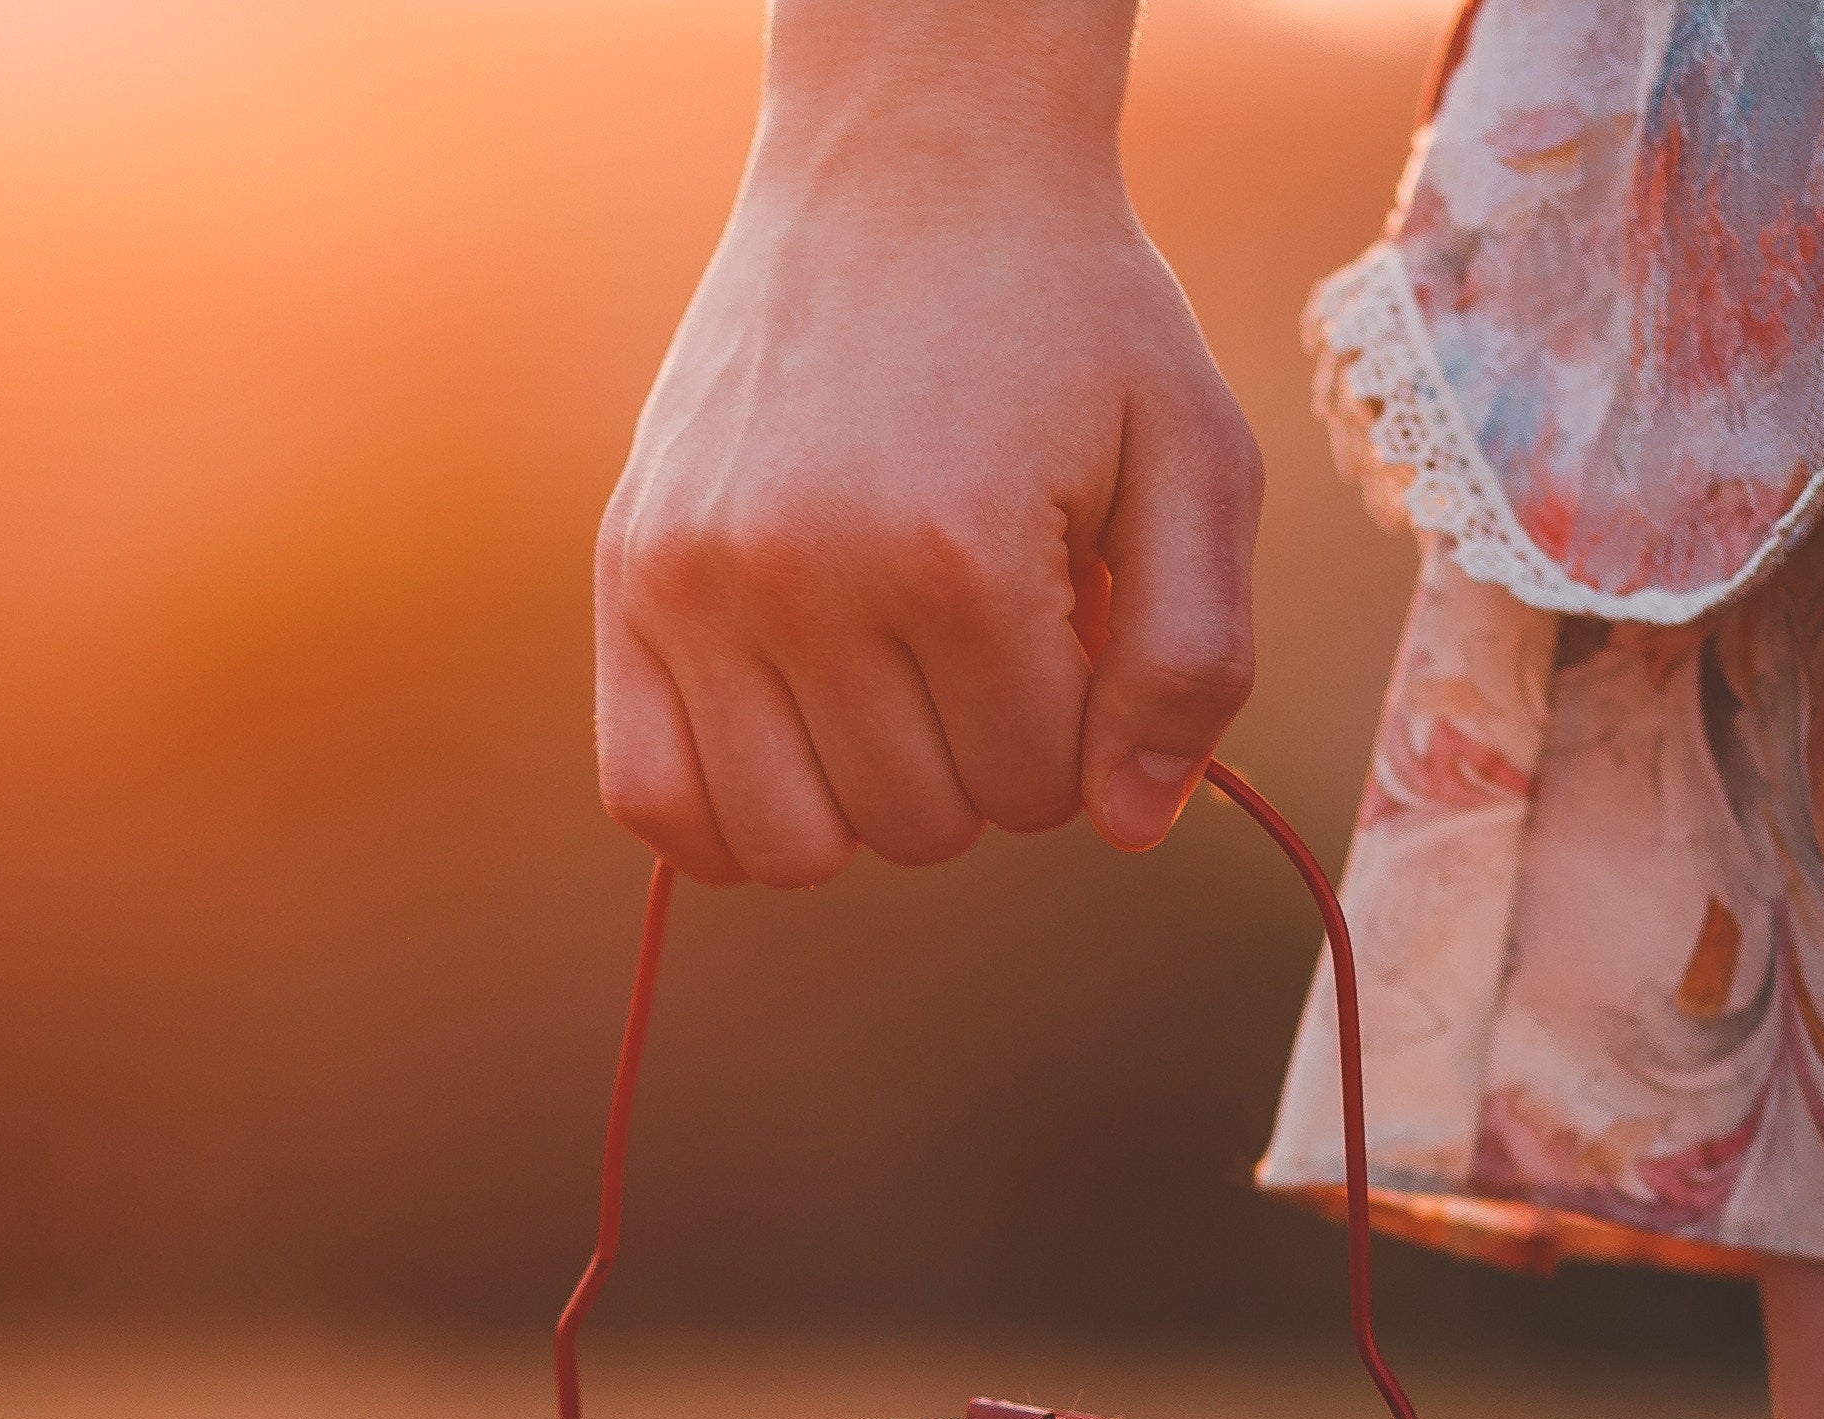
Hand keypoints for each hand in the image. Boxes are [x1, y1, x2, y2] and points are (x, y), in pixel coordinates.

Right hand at [597, 2, 1261, 879]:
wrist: (910, 167)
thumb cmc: (1068, 318)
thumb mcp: (1195, 457)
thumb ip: (1195, 656)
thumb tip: (1130, 827)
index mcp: (956, 557)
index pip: (1034, 790)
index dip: (1077, 728)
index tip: (1071, 623)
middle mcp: (805, 579)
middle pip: (918, 825)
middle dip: (979, 759)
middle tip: (986, 634)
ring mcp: (697, 583)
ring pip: (790, 846)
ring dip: (863, 799)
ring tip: (895, 684)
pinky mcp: (627, 576)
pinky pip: (650, 802)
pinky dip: (728, 819)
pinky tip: (791, 749)